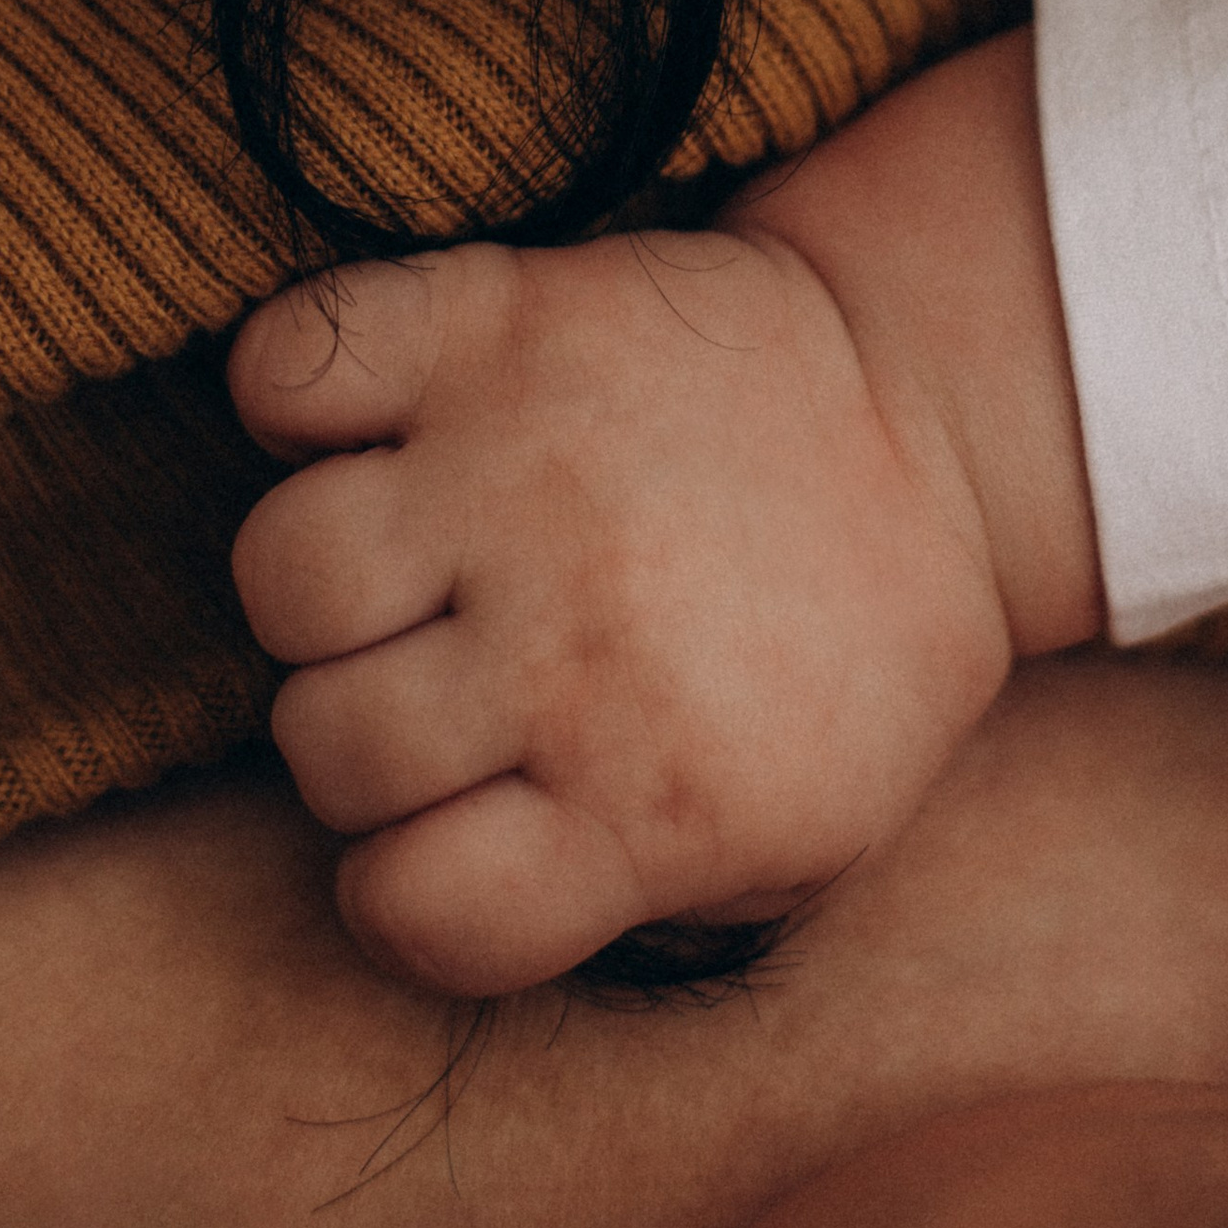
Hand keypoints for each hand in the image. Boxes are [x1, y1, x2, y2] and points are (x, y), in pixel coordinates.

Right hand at [228, 33, 1102, 997]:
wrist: (940, 410)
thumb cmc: (850, 652)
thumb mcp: (801, 839)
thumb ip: (626, 898)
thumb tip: (448, 896)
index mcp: (654, 799)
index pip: (404, 908)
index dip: (407, 886)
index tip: (459, 826)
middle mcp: (578, 640)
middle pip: (327, 740)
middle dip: (367, 729)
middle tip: (449, 678)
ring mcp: (529, 468)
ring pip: (287, 572)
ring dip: (329, 584)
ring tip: (413, 563)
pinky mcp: (501, 319)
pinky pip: (294, 361)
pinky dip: (294, 392)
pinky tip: (383, 427)